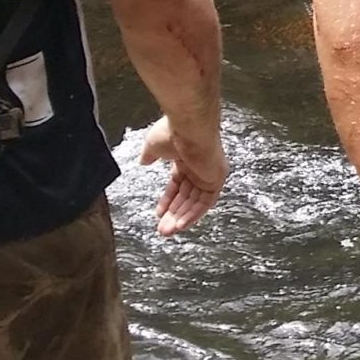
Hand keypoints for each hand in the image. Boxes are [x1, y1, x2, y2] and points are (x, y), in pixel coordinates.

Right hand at [139, 117, 224, 236]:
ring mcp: (209, 173)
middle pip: (187, 196)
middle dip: (174, 214)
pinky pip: (206, 202)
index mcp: (186, 159)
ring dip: (181, 218)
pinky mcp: (216, 179)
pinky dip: (194, 214)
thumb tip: (143, 161)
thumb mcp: (153, 145)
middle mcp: (199, 167)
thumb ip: (149, 155)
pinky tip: (181, 225)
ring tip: (167, 231)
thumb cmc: (172, 132)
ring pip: (196, 202)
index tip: (159, 212)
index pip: (178, 184)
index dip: (168, 199)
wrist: (189, 128)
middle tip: (163, 229)